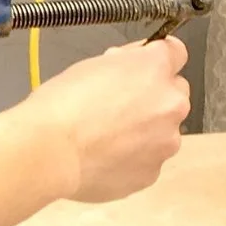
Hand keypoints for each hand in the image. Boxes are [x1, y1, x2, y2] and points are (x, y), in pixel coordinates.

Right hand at [24, 35, 192, 202]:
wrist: (49, 152)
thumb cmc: (61, 104)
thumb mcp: (89, 65)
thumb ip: (121, 64)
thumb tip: (128, 66)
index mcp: (154, 69)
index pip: (175, 53)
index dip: (155, 60)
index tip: (141, 69)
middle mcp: (171, 104)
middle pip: (175, 95)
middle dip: (153, 99)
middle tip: (117, 108)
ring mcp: (165, 142)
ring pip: (163, 132)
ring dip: (144, 132)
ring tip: (105, 139)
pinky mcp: (152, 173)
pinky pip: (147, 161)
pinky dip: (131, 159)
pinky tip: (103, 158)